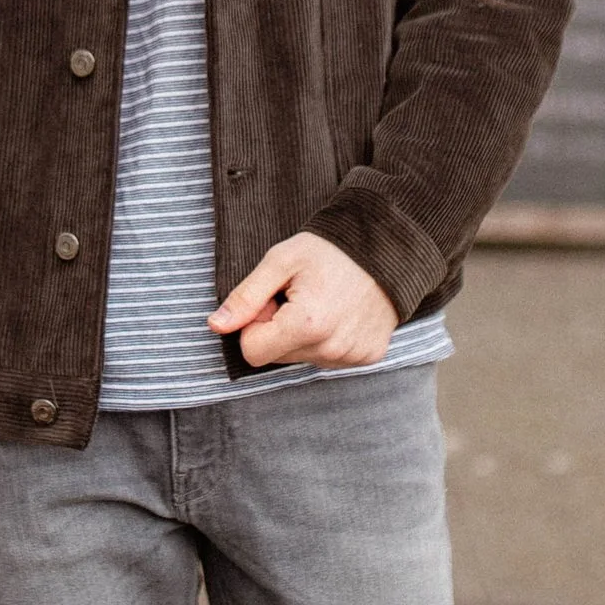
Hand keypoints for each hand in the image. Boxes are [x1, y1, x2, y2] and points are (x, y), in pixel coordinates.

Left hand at [209, 230, 397, 372]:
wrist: (388, 245)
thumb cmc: (331, 249)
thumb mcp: (280, 262)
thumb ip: (245, 296)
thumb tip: (216, 326)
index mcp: (307, 325)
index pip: (252, 353)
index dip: (254, 325)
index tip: (272, 300)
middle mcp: (332, 348)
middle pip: (277, 357)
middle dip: (278, 330)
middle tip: (298, 296)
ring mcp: (353, 356)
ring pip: (303, 359)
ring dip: (303, 335)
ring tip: (323, 302)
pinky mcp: (369, 357)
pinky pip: (330, 358)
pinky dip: (328, 339)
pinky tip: (340, 312)